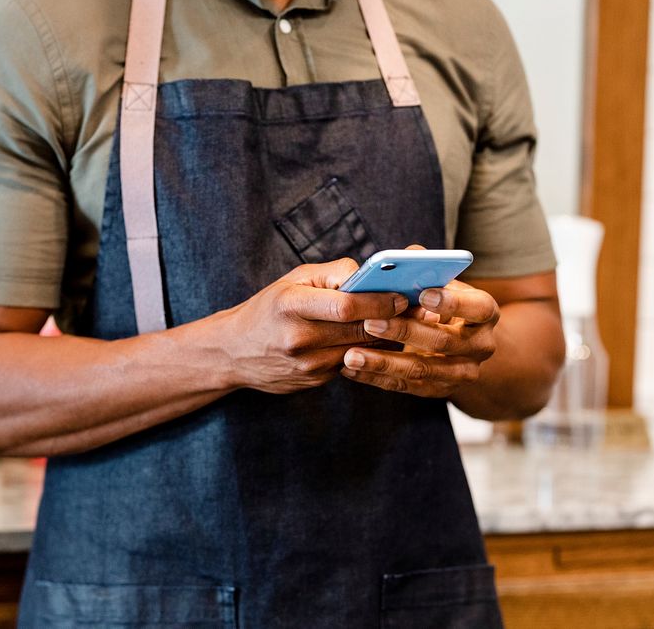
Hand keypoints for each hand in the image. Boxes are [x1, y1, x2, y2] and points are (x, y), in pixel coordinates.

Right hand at [217, 257, 408, 393]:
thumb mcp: (292, 280)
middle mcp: (298, 339)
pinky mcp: (314, 381)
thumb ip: (332, 274)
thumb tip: (369, 273)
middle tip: (420, 307)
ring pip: (363, 350)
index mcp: (291, 306)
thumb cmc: (268, 308)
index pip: (346, 306)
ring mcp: (307, 365)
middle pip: (360, 330)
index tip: (404, 294)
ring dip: (387, 337)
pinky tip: (379, 339)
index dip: (380, 301)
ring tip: (406, 321)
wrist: (233, 352)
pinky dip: (369, 350)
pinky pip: (353, 364)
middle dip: (393, 318)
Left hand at [340, 280, 499, 397]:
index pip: (478, 307)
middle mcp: (480, 346)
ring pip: (421, 370)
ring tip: (351, 355)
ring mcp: (461, 373)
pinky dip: (374, 378)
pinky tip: (349, 368)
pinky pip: (404, 386)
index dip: (452, 302)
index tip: (423, 294)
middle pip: (443, 341)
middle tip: (369, 322)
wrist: (461, 348)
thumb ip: (427, 269)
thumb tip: (408, 255)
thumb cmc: (443, 304)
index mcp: (486, 314)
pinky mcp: (438, 390)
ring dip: (383, 362)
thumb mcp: (444, 285)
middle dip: (404, 331)